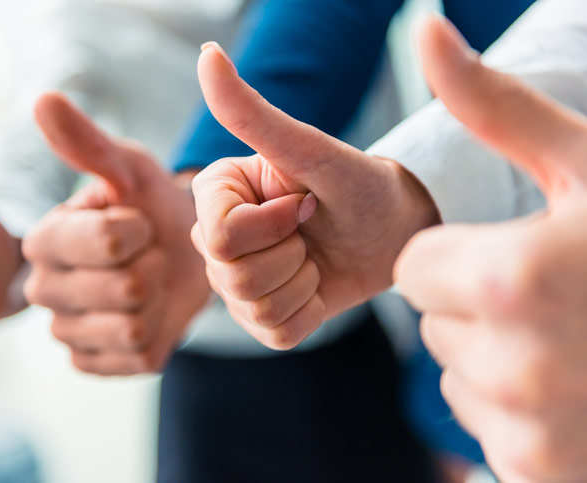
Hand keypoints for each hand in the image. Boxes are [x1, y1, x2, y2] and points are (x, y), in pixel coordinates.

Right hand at [23, 93, 208, 374]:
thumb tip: (44, 99)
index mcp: (42, 239)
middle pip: (127, 290)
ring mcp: (65, 332)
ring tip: (151, 282)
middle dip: (156, 266)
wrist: (175, 256)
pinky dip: (158, 334)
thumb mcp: (127, 168)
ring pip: (134, 327)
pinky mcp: (91, 363)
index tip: (140, 221)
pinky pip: (137, 358)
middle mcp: (42, 289)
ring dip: (160, 301)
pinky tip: (150, 314)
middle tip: (151, 253)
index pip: (109, 241)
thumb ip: (87, 143)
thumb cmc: (150, 207)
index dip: (141, 229)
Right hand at [189, 42, 438, 349]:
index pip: (220, 237)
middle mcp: (214, 239)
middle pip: (233, 276)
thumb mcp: (311, 151)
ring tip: (318, 255)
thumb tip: (207, 55)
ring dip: (304, 283)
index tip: (304, 202)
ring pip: (254, 307)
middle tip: (313, 229)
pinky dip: (310, 312)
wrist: (394, 230)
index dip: (274, 226)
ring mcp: (233, 284)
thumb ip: (253, 114)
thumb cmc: (359, 185)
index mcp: (215, 195)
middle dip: (292, 255)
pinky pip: (275, 332)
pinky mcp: (258, 318)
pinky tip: (318, 283)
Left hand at [395, 17, 586, 481]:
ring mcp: (533, 434)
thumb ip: (492, 105)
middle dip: (479, 304)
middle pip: (433, 323)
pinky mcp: (544, 474)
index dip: (460, 255)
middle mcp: (515, 365)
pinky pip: (486, 430)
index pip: (414, 269)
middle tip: (559, 296)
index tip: (519, 248)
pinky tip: (582, 390)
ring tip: (576, 341)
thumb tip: (424, 27)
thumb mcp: (586, 163)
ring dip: (498, 356)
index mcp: (512, 279)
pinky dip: (518, 411)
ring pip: (458, 375)